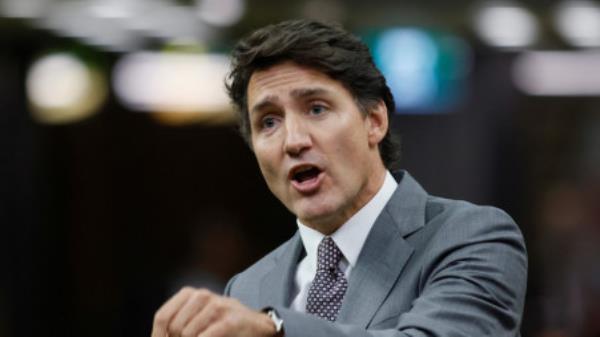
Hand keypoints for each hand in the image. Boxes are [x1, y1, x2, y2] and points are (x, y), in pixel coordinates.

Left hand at [152, 287, 277, 336]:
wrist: (256, 325)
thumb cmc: (221, 324)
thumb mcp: (197, 317)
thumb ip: (177, 324)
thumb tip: (157, 336)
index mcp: (190, 294)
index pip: (162, 317)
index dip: (159, 336)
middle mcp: (202, 296)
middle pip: (174, 328)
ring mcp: (216, 306)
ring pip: (188, 333)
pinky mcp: (229, 321)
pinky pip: (205, 336)